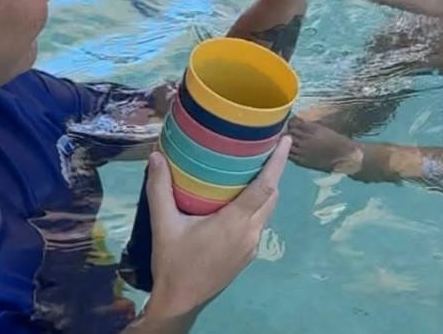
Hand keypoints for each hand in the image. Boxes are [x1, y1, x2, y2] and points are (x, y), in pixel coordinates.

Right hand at [140, 135, 291, 323]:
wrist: (180, 302)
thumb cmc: (173, 263)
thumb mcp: (163, 224)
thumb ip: (159, 189)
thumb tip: (157, 155)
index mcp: (235, 222)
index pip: (266, 186)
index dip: (278, 161)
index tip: (286, 139)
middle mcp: (250, 232)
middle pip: (272, 196)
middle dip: (274, 171)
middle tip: (267, 148)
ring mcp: (251, 246)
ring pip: (268, 210)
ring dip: (266, 189)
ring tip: (254, 169)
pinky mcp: (247, 255)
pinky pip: (259, 223)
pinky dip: (257, 206)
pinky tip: (240, 200)